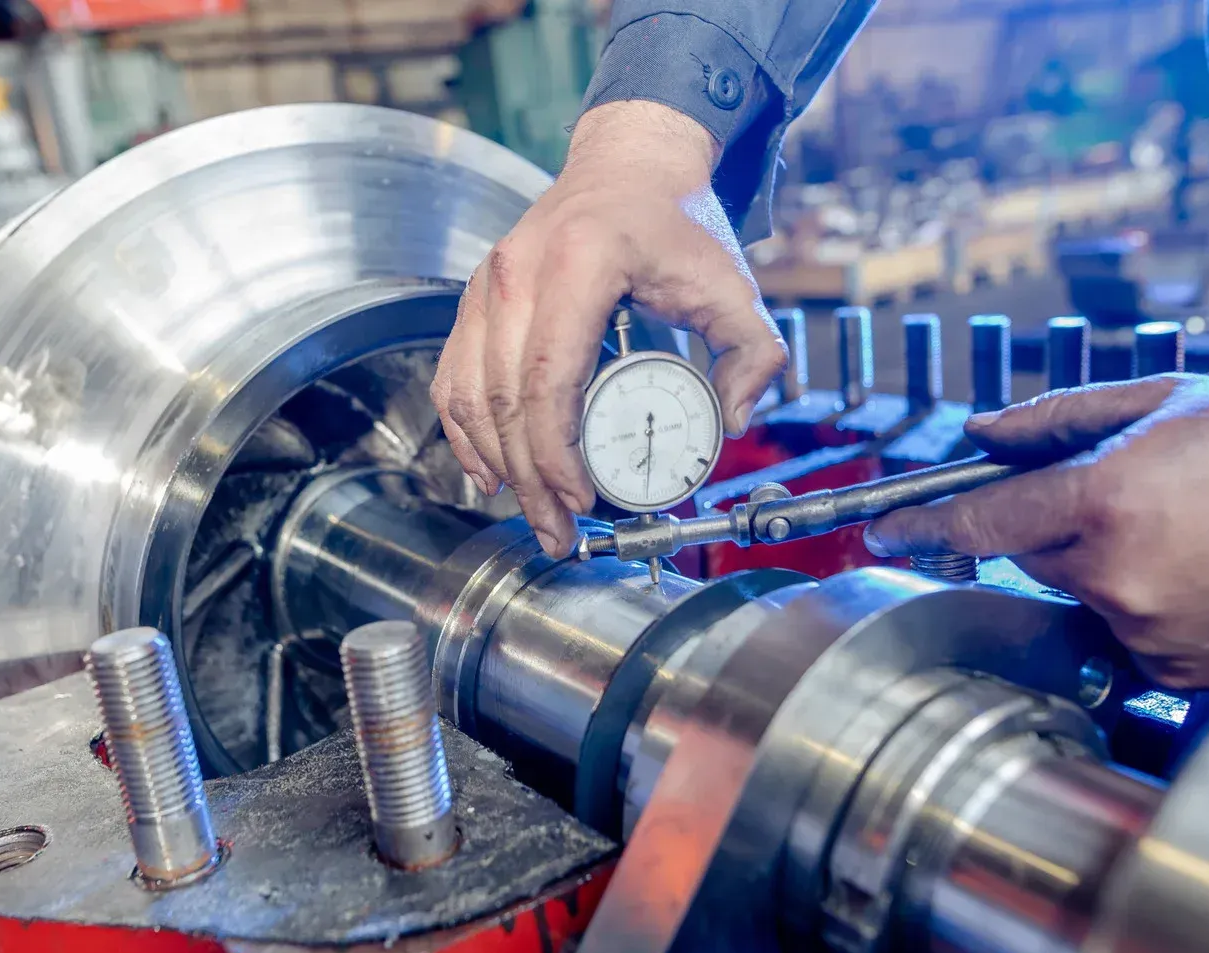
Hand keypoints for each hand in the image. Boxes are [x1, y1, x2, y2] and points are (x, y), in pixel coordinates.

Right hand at [430, 101, 786, 556]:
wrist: (626, 164)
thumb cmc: (673, 221)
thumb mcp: (732, 281)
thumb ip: (754, 352)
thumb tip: (734, 422)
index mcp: (579, 265)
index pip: (549, 379)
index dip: (557, 453)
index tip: (583, 499)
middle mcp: (518, 272)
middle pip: (505, 400)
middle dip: (529, 479)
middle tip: (557, 530)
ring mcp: (487, 284)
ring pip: (471, 396)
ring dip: (496, 465)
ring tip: (531, 512)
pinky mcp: (475, 298)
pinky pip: (454, 377)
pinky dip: (465, 432)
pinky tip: (487, 470)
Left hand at [864, 374, 1208, 688]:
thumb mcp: (1169, 403)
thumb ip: (1059, 419)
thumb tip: (984, 434)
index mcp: (1106, 503)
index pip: (979, 520)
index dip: (922, 524)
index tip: (885, 530)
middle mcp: (1119, 576)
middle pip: (1031, 555)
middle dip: (1055, 525)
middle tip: (1124, 495)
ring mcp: (1149, 631)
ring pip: (1078, 595)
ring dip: (1103, 566)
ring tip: (1184, 530)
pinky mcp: (1177, 671)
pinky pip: (1124, 634)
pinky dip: (1142, 605)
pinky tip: (1199, 572)